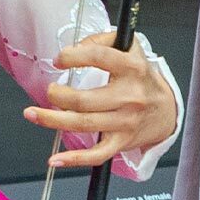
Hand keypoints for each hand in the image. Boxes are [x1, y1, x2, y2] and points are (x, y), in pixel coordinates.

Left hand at [24, 37, 180, 169]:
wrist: (166, 111)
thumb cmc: (142, 79)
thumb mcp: (131, 49)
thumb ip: (103, 40)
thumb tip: (76, 46)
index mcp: (132, 68)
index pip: (99, 57)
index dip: (73, 57)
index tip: (59, 60)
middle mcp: (130, 96)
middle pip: (85, 100)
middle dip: (58, 95)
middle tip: (50, 91)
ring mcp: (125, 121)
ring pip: (84, 124)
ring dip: (52, 120)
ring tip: (33, 113)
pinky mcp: (121, 141)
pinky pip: (97, 154)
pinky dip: (74, 159)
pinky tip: (55, 159)